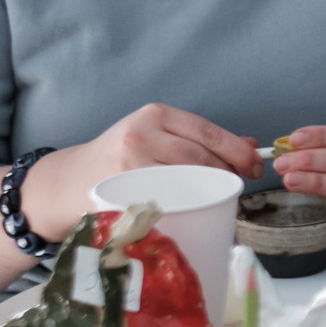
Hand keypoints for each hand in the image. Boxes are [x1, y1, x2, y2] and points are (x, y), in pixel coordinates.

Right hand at [24, 102, 260, 238]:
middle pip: (200, 158)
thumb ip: (199, 140)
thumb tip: (252, 146)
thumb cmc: (122, 159)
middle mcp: (141, 134)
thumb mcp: (158, 137)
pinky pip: (166, 203)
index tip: (255, 167)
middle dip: (228, 174)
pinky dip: (186, 208)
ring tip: (218, 197)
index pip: (207, 132)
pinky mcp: (122, 193)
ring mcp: (129, 165)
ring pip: (187, 181)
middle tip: (239, 186)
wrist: (70, 180)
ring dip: (211, 192)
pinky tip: (192, 211)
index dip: (237, 151)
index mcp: (155, 115)